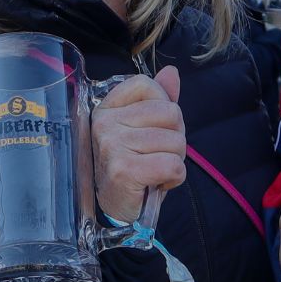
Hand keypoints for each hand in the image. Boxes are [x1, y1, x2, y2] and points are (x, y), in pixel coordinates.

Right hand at [92, 65, 185, 222]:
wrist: (115, 209)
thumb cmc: (132, 165)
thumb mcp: (143, 129)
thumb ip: (158, 100)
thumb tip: (172, 72)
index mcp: (107, 108)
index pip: (147, 85)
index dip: (164, 106)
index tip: (155, 129)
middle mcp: (104, 123)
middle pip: (170, 113)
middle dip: (175, 137)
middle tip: (157, 155)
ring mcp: (112, 145)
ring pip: (175, 141)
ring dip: (175, 160)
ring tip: (156, 170)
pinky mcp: (123, 170)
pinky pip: (173, 165)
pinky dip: (175, 178)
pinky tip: (159, 182)